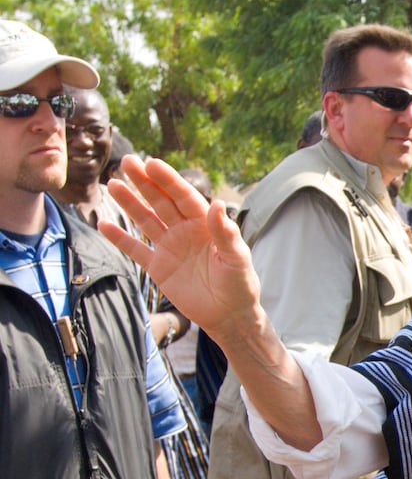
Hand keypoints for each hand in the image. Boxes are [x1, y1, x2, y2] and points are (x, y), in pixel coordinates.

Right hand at [103, 155, 263, 343]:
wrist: (229, 316)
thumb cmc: (240, 285)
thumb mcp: (237, 259)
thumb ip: (226, 233)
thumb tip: (218, 204)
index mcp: (205, 225)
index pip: (184, 196)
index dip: (168, 180)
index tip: (152, 163)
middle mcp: (185, 231)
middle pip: (161, 201)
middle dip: (145, 182)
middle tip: (127, 162)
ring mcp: (170, 248)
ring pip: (145, 220)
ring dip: (129, 203)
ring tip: (112, 184)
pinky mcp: (158, 267)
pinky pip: (135, 250)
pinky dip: (119, 238)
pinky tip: (103, 224)